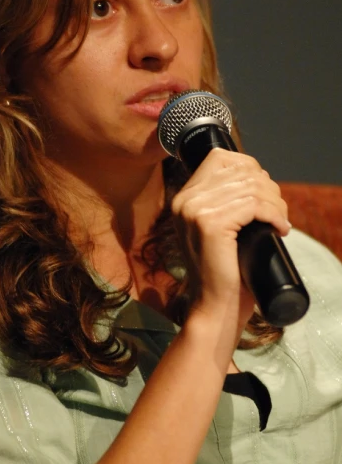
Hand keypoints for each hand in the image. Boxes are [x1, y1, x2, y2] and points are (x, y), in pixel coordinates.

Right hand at [171, 148, 290, 335]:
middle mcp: (185, 200)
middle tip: (278, 212)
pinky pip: (253, 205)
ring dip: (275, 202)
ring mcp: (194, 211)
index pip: (221, 158)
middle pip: (240, 170)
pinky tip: (280, 228)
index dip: (250, 169)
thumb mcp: (217, 228)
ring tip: (280, 221)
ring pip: (251, 186)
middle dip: (268, 187)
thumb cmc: (223, 270)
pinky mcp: (210, 225)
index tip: (265, 194)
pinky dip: (274, 214)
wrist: (215, 305)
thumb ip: (224, 202)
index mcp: (184, 198)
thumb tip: (257, 178)